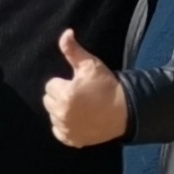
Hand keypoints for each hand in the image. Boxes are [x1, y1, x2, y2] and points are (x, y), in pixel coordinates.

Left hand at [42, 28, 128, 148]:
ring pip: (53, 115)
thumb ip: (73, 50)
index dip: (65, 83)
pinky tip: (79, 119)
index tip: (79, 85)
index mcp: (64, 95)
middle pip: (48, 100)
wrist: (125, 111)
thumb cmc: (107, 86)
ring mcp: (66, 129)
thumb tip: (66, 33)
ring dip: (62, 110)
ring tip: (81, 107)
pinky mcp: (71, 140)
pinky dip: (65, 126)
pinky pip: (58, 131)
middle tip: (80, 95)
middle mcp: (62, 114)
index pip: (51, 85)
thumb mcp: (91, 65)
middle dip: (61, 96)